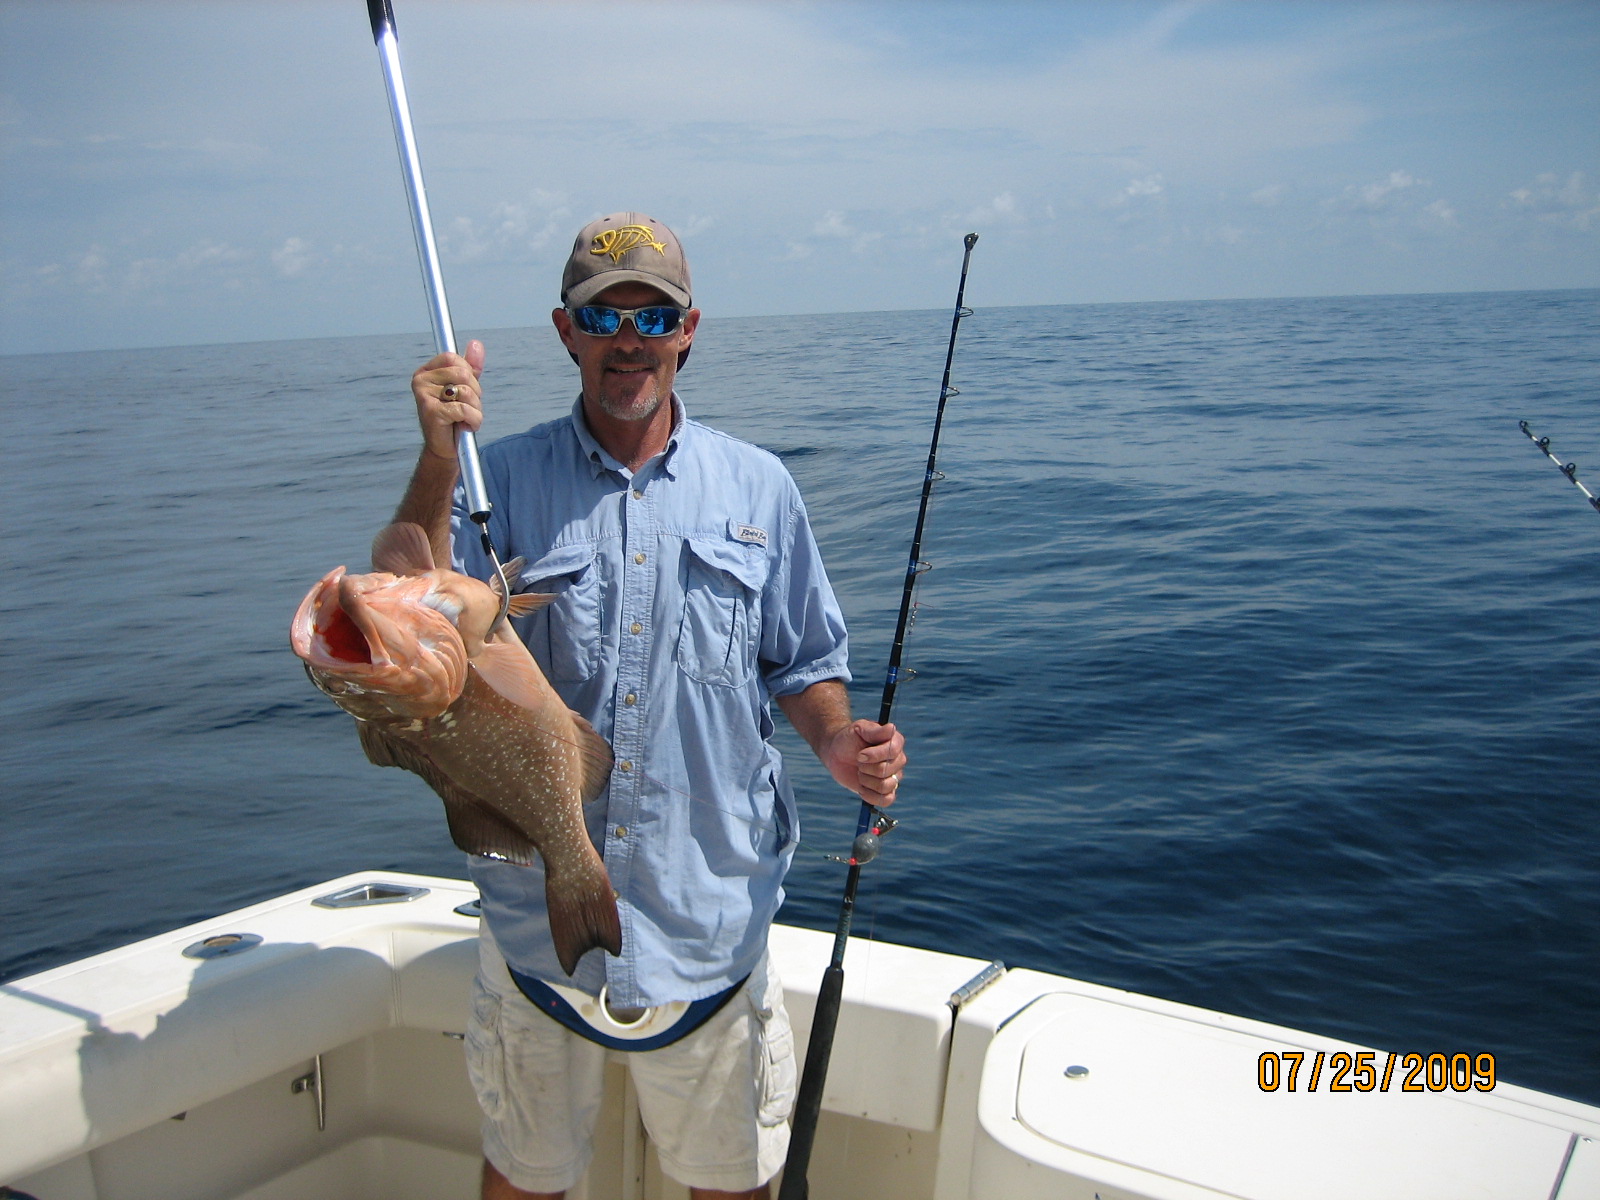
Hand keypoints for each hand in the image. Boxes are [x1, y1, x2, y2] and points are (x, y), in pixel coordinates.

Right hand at [410, 339, 484, 460]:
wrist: (445, 447)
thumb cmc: (454, 416)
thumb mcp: (465, 388)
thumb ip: (471, 366)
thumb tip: (475, 343)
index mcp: (426, 371)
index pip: (454, 359)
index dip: (469, 375)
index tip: (465, 391)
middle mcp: (420, 380)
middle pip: (463, 374)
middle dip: (475, 393)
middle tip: (467, 408)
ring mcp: (423, 396)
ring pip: (466, 391)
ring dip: (475, 408)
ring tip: (466, 418)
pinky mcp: (431, 412)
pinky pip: (464, 409)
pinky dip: (474, 420)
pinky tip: (466, 426)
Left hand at [821, 719, 905, 805]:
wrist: (838, 754)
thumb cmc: (849, 738)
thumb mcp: (859, 729)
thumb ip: (874, 731)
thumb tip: (892, 728)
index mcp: (895, 742)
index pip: (892, 751)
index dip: (875, 755)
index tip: (859, 755)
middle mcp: (898, 760)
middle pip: (886, 770)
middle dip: (866, 768)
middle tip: (858, 761)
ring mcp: (893, 776)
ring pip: (885, 786)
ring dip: (866, 780)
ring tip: (860, 772)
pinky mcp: (885, 791)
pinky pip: (886, 800)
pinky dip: (870, 796)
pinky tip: (861, 787)